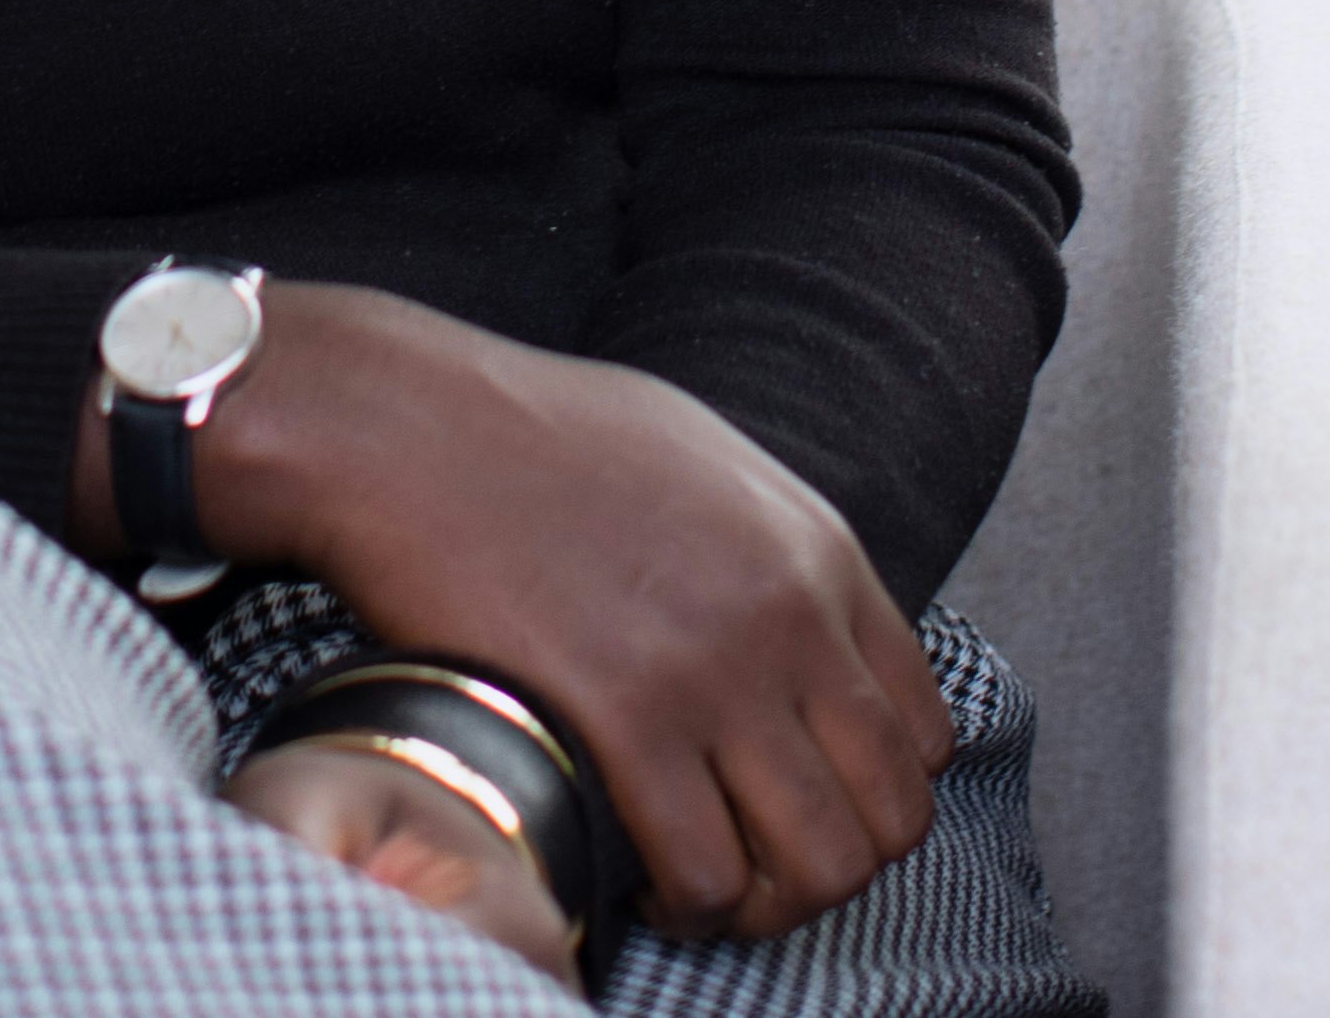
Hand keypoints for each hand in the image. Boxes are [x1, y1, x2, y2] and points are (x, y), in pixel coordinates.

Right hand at [80, 284, 947, 943]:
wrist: (406, 423)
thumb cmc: (532, 432)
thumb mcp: (701, 460)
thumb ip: (771, 552)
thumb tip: (795, 627)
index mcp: (818, 551)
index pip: (923, 732)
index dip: (873, 797)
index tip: (804, 808)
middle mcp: (788, 615)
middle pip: (888, 816)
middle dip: (830, 870)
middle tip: (757, 874)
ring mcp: (712, 669)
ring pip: (818, 865)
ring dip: (767, 906)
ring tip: (706, 896)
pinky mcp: (623, 717)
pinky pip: (706, 871)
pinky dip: (687, 906)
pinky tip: (642, 886)